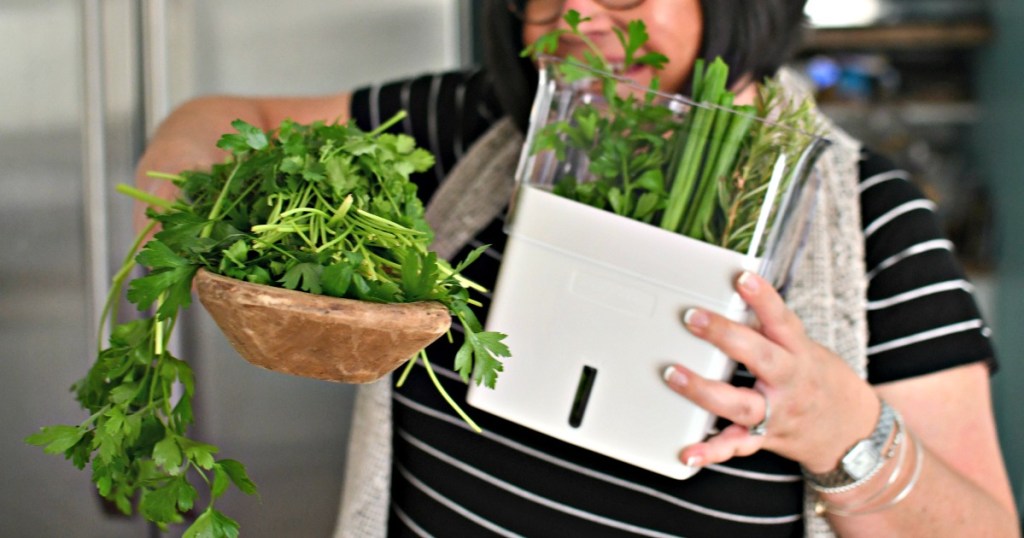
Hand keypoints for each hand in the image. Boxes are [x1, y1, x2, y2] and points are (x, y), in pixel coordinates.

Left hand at [663, 271, 878, 472]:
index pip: (782, 319)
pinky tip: (688, 452)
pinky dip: (711, 451)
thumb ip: (769, 329)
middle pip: (761, 357)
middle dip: (725, 336)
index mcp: (799, 352)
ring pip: (743, 405)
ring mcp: (777, 413)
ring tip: (674, 375)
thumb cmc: (816, 379)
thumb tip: (731, 296)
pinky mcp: (765, 438)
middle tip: (692, 318)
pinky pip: (737, 446)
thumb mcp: (802, 347)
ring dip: (705, 391)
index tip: (743, 277)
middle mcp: (790, 382)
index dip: (764, 298)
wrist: (851, 431)